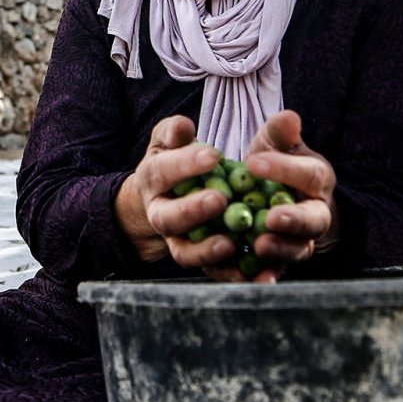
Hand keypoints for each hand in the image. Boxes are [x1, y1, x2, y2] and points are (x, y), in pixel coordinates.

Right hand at [114, 115, 233, 266]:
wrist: (167, 196)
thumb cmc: (175, 159)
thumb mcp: (170, 139)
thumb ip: (174, 131)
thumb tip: (183, 127)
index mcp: (152, 179)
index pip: (162, 171)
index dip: (185, 165)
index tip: (214, 156)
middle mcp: (160, 214)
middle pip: (168, 218)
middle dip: (192, 210)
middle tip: (219, 199)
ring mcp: (178, 240)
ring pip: (184, 252)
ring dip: (206, 251)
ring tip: (230, 243)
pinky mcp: (200, 260)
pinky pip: (211, 272)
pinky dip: (229, 275)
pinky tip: (250, 272)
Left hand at [232, 110, 338, 282]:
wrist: (270, 197)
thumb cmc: (273, 164)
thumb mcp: (275, 144)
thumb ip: (279, 133)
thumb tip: (289, 117)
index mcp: (317, 180)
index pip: (308, 174)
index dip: (284, 169)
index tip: (252, 162)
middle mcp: (315, 213)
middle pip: (313, 220)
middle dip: (294, 219)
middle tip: (272, 217)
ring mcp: (300, 241)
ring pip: (297, 249)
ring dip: (280, 250)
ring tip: (259, 245)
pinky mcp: (280, 262)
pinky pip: (275, 272)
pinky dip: (264, 277)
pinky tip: (250, 278)